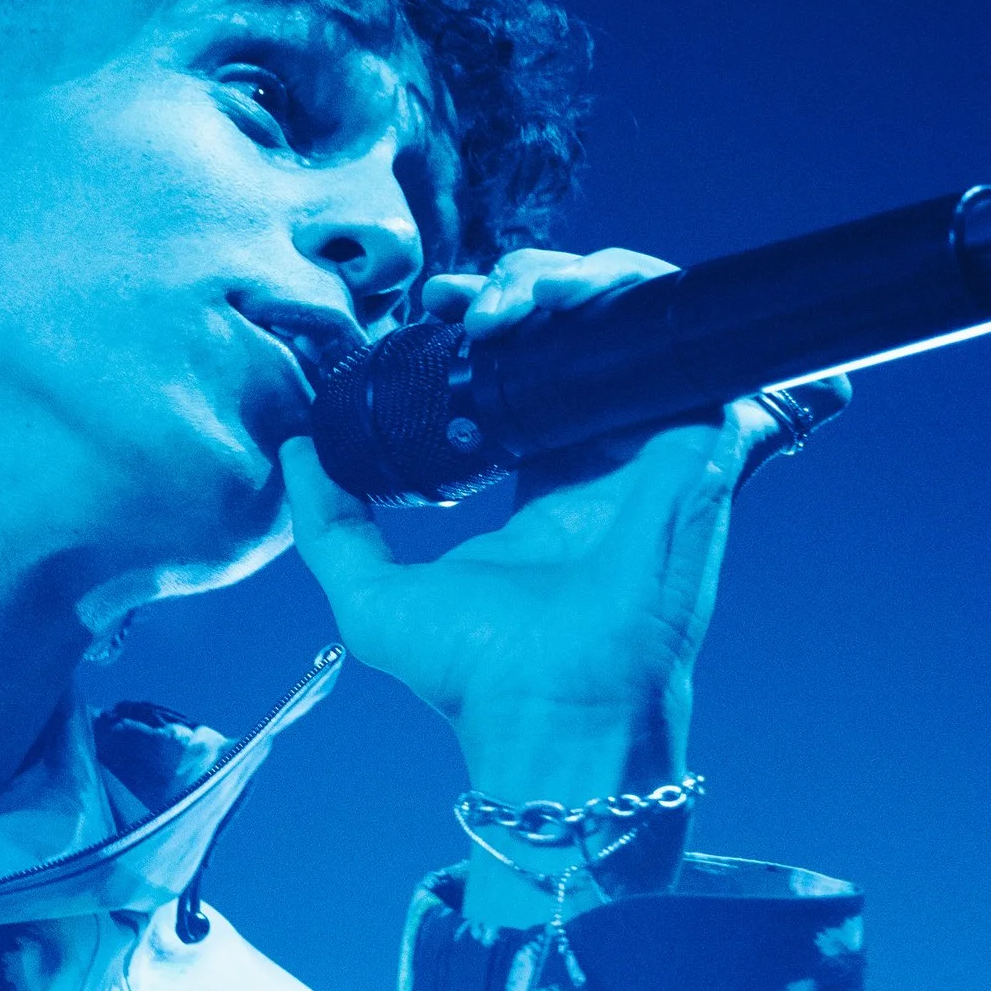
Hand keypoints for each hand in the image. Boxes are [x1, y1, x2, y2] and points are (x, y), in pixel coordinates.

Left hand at [280, 248, 790, 910]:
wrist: (550, 712)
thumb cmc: (475, 674)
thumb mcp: (369, 593)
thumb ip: (328, 521)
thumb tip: (293, 451)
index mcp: (541, 480)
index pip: (522, 367)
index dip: (478, 323)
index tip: (423, 317)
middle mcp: (602, 454)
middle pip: (575, 326)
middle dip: (517, 287)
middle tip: (455, 304)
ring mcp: (652, 444)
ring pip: (629, 315)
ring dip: (568, 278)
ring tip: (500, 304)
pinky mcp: (697, 441)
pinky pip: (686, 339)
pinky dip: (635, 294)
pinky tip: (565, 302)